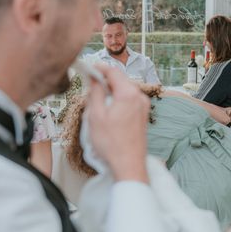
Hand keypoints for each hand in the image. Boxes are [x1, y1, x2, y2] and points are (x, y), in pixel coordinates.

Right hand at [86, 64, 149, 182]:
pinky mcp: (143, 114)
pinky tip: (108, 113)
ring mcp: (143, 106)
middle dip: (104, 81)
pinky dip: (117, 101)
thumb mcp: (96, 116)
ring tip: (96, 104)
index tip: (87, 67)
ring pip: (124, 90)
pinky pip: (128, 100)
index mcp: (128, 94)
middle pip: (120, 80)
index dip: (99, 67)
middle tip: (88, 87)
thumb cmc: (112, 144)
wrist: (129, 164)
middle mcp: (139, 97)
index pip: (113, 71)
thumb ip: (95, 93)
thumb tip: (94, 78)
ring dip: (110, 92)